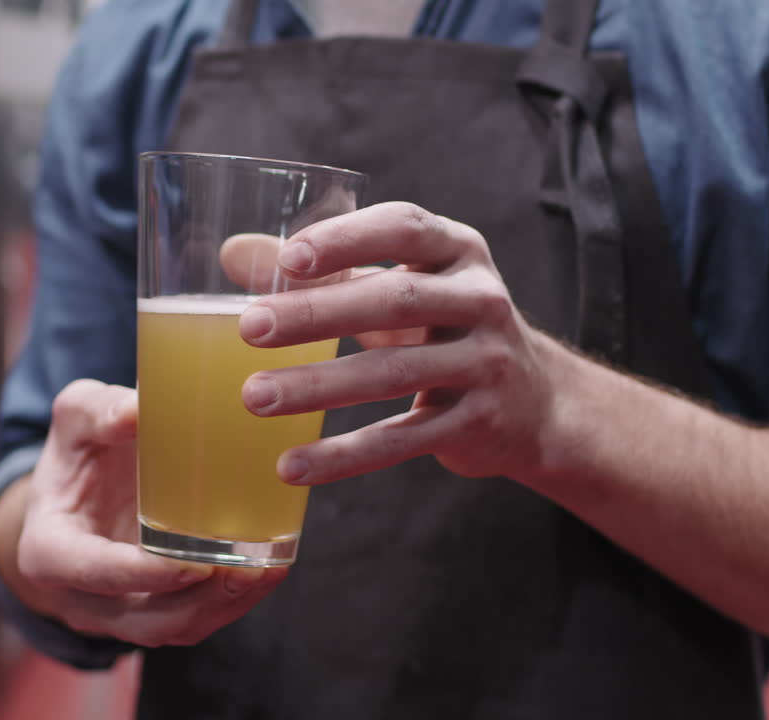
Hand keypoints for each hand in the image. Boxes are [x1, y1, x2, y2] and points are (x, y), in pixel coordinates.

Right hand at [8, 379, 287, 646]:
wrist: (80, 491)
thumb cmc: (79, 452)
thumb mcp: (76, 420)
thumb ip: (99, 412)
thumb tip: (139, 410)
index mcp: (50, 550)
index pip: (90, 572)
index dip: (139, 575)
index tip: (189, 564)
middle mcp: (82, 595)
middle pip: (143, 619)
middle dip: (198, 602)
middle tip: (244, 571)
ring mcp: (119, 613)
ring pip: (175, 629)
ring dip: (223, 607)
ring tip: (265, 572)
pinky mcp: (154, 612)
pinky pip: (194, 619)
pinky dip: (231, 602)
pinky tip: (265, 570)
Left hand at [235, 202, 561, 484]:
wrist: (536, 402)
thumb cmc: (443, 328)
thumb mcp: (397, 286)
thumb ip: (323, 270)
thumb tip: (232, 252)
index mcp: (457, 251)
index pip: (405, 228)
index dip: (348, 239)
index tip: (290, 257)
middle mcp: (481, 299)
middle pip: (396, 301)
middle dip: (318, 314)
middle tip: (249, 327)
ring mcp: (485, 363)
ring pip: (394, 374)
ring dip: (319, 386)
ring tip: (254, 397)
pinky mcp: (478, 422)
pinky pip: (403, 439)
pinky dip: (345, 455)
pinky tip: (292, 465)